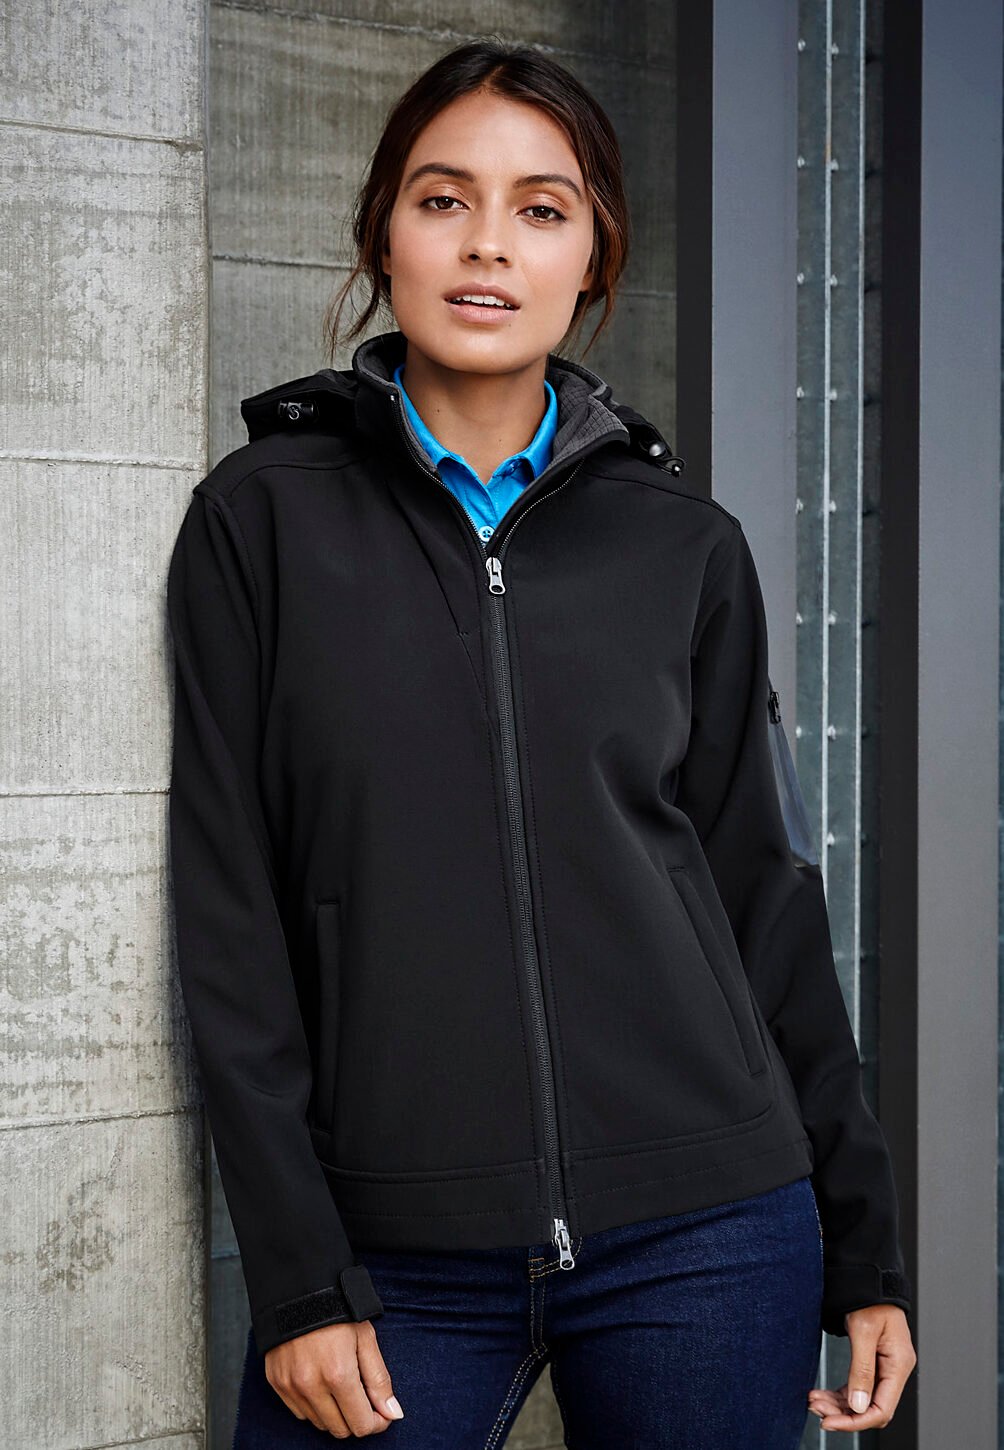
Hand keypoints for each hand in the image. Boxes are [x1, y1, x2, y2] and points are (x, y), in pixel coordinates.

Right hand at [265, 1319, 404, 1437]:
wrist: (297, 1288)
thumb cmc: (336, 1309)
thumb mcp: (366, 1337)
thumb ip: (379, 1379)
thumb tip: (392, 1413)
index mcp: (338, 1374)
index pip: (361, 1425)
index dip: (377, 1422)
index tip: (382, 1412)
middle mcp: (311, 1385)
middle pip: (340, 1430)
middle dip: (357, 1419)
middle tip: (364, 1398)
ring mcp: (291, 1386)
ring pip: (319, 1424)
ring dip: (335, 1414)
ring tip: (342, 1386)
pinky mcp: (277, 1383)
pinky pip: (300, 1413)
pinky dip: (314, 1406)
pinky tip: (322, 1384)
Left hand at [807, 1304, 916, 1432]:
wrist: (867, 1276)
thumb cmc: (869, 1298)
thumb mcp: (863, 1331)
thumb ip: (861, 1370)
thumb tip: (859, 1407)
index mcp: (899, 1365)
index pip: (882, 1409)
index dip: (856, 1421)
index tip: (830, 1422)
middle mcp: (894, 1370)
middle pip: (870, 1407)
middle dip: (842, 1413)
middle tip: (815, 1408)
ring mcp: (884, 1367)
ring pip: (861, 1400)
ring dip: (838, 1404)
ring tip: (814, 1401)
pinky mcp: (872, 1362)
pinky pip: (857, 1387)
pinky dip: (839, 1394)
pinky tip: (822, 1394)